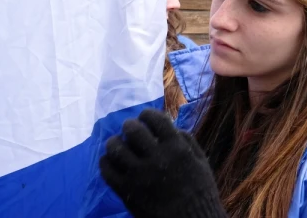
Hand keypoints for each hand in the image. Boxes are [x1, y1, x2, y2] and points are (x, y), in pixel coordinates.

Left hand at [99, 109, 225, 217]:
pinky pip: (107, 170)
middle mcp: (156, 157)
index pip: (156, 119)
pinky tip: (110, 161)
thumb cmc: (199, 191)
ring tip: (116, 144)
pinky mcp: (126, 190)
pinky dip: (106, 162)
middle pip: (133, 130)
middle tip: (129, 129)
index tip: (144, 117)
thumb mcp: (201, 162)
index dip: (147, 114)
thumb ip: (188, 142)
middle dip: (129, 126)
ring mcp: (139, 174)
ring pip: (116, 148)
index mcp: (177, 148)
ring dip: (114, 142)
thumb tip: (173, 128)